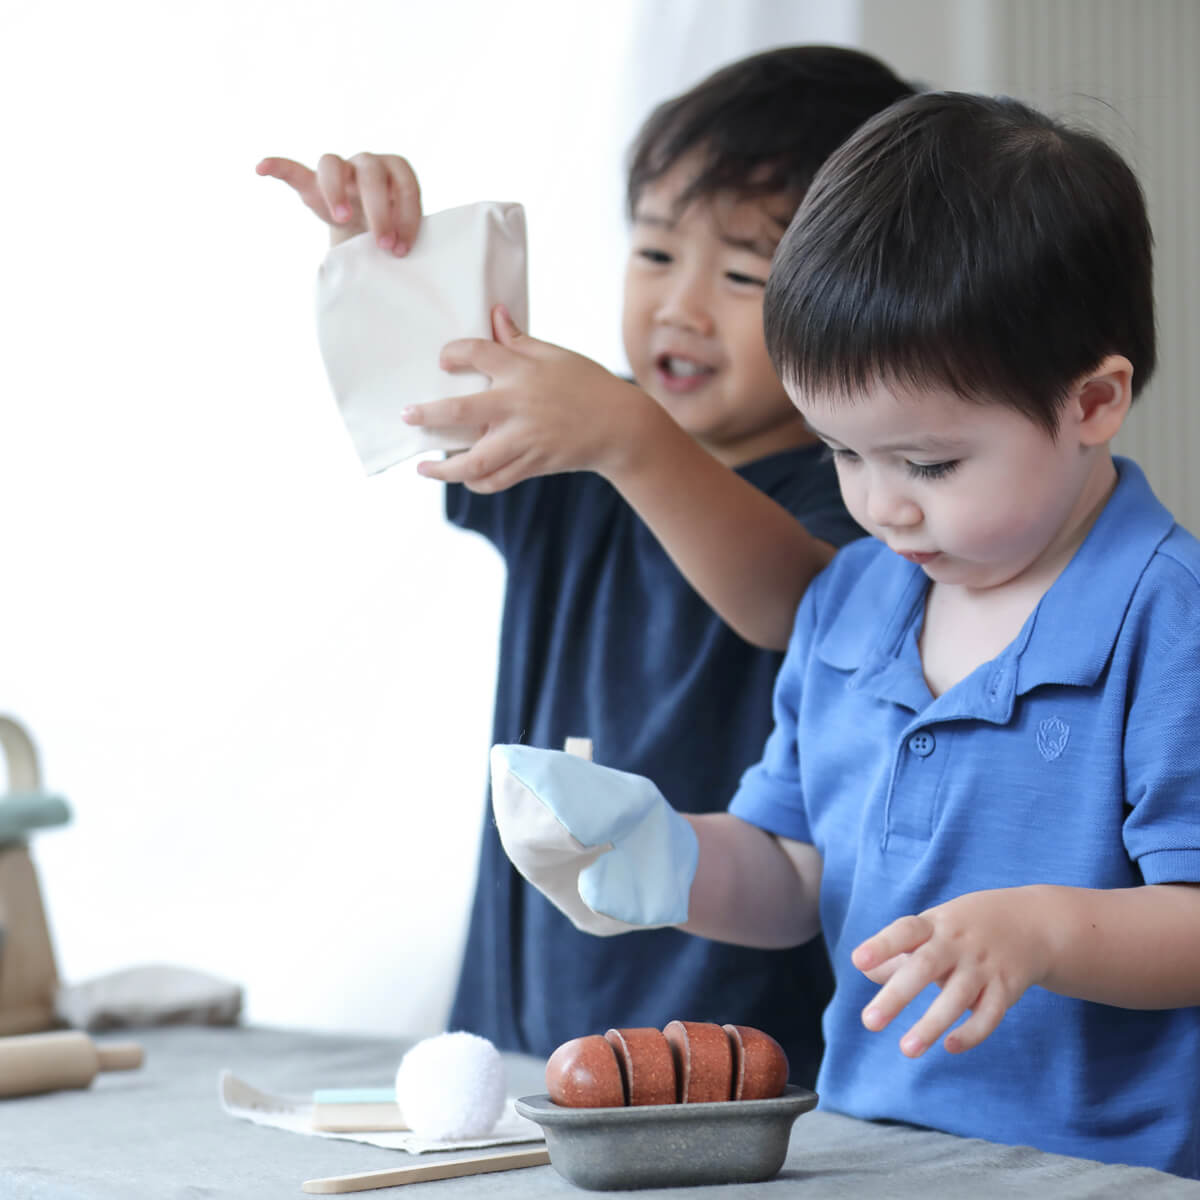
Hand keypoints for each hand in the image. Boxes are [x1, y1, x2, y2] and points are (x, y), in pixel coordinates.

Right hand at [255, 152, 420, 251]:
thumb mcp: (403, 231)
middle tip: (383, 244)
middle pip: (371, 173)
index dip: (407, 214)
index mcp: (394, 171)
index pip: (404, 183)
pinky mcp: (312, 181)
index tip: (402, 246)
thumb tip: (401, 254)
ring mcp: (339, 170)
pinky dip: (277, 166)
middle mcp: (366, 164)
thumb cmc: (391, 230)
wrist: (365, 229)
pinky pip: (291, 169)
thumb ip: (404, 233)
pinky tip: (261, 169)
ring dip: (336, 191)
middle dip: (380, 210)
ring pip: (331, 164)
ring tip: (340, 218)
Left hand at [404, 305, 658, 490]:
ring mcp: (523, 440)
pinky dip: (476, 483)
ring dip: (443, 469)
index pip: (476, 353)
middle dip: (428, 415)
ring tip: (423, 469)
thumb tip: (495, 314)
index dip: (454, 353)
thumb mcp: (557, 355)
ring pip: (473, 462)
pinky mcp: (531, 464)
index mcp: (522, 371)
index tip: (443, 360)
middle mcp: (517, 406)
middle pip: (460, 413)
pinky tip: (462, 478)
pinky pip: (496, 480)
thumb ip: (520, 341)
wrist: (620, 427)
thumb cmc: (588, 385)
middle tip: (407, 416)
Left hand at [851, 887, 1051, 1056]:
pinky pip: (990, 1014)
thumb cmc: (963, 929)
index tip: (858, 960)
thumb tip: (866, 971)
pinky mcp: (1006, 987)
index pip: (905, 931)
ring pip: (957, 997)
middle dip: (897, 996)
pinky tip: (950, 1046)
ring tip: (906, 1049)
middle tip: (869, 1023)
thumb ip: (899, 951)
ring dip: (931, 1024)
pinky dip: (972, 1032)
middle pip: (925, 967)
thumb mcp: (932, 928)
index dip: (882, 945)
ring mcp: (983, 965)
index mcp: (934, 925)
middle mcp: (957, 943)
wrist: (1029, 921)